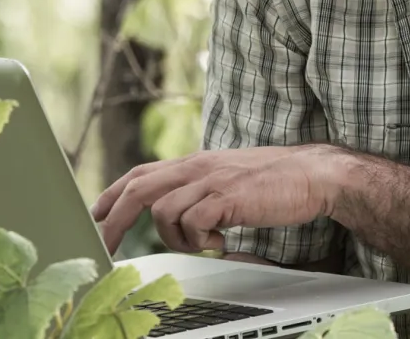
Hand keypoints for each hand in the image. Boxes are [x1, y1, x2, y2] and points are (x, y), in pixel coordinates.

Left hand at [89, 145, 350, 254]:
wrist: (314, 174)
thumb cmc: (276, 182)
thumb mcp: (228, 180)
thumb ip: (202, 192)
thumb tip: (178, 218)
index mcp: (196, 163)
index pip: (141, 173)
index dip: (112, 194)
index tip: (95, 215)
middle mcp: (198, 167)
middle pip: (138, 189)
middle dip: (113, 221)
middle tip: (103, 247)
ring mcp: (212, 180)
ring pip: (163, 212)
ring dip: (177, 238)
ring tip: (206, 243)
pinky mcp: (227, 197)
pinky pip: (193, 223)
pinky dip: (200, 240)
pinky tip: (221, 242)